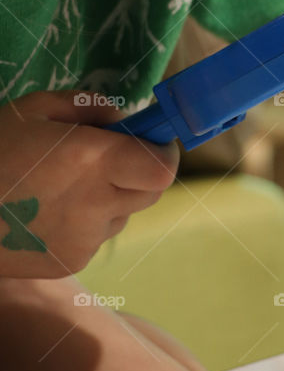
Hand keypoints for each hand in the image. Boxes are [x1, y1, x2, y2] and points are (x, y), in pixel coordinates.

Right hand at [0, 90, 179, 278]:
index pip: (161, 168)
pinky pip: (97, 236)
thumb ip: (88, 107)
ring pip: (123, 214)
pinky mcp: (72, 262)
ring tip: (63, 186)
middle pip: (150, 192)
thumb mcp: (32, 109)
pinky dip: (87, 222)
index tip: (151, 141)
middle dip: (140, 172)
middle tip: (109, 159)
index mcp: (91, 160)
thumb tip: (123, 119)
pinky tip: (48, 210)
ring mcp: (85, 239)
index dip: (163, 153)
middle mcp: (96, 204)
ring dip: (111, 198)